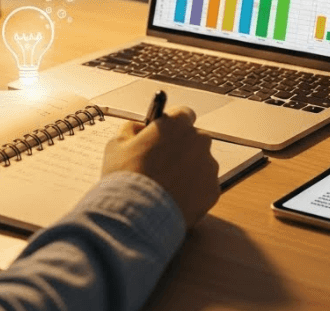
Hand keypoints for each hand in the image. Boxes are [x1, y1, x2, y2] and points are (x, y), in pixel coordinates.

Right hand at [102, 107, 218, 226]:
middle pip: (194, 140)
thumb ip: (131, 130)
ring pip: (200, 165)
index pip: (183, 114)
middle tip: (161, 165)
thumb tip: (139, 128)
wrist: (137, 215)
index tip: (164, 135)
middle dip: (181, 149)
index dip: (172, 125)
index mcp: (177, 124)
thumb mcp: (116, 145)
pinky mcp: (213, 190)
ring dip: (187, 171)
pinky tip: (173, 200)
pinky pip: (203, 188)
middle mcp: (199, 141)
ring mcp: (209, 166)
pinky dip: (192, 193)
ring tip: (165, 188)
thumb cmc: (124, 177)